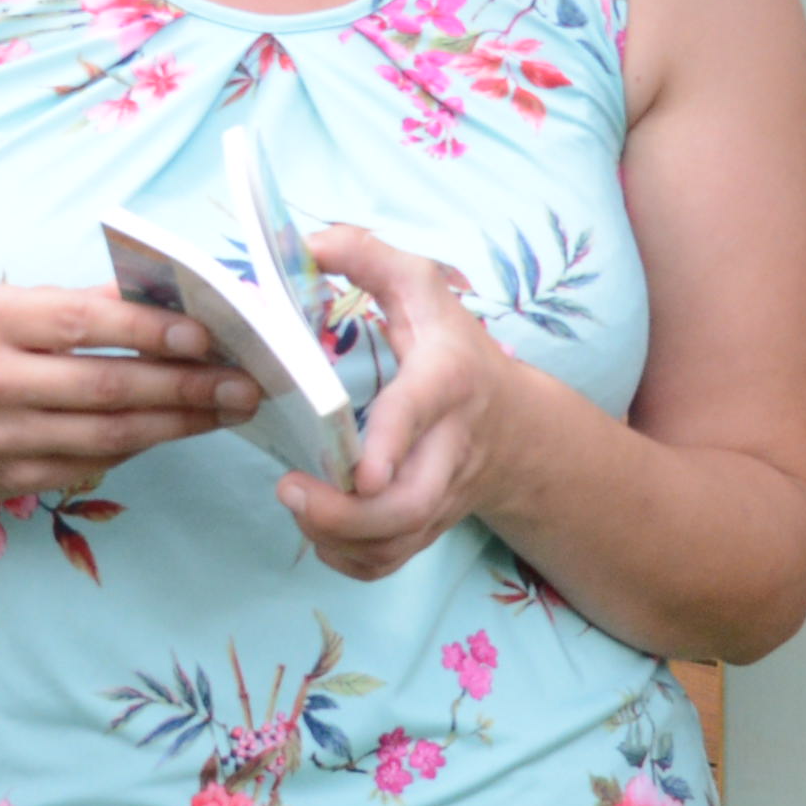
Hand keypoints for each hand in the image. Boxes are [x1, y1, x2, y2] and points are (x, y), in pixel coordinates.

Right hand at [0, 284, 253, 506]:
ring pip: (109, 435)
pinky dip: (147, 444)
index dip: (147, 330)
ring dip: (179, 422)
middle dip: (183, 385)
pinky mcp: (17, 481)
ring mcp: (3, 439)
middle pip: (103, 387)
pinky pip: (97, 463)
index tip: (206, 334)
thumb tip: (173, 298)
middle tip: (242, 381)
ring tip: (229, 408)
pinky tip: (182, 427)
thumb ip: (86, 303)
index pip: (81, 322)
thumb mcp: (13, 306)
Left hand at [280, 225, 540, 582]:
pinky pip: (385, 564)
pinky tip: (319, 529)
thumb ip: (369, 256)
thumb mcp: (422, 289)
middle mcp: (447, 449)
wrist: (514, 429)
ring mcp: (438, 498)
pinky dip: (346, 559)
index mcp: (444, 382)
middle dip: (344, 515)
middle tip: (290, 489)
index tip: (361, 469)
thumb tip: (309, 241)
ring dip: (336, 538)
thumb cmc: (454, 351)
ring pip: (393, 545)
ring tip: (297, 502)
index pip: (418, 414)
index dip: (390, 444)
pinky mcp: (425, 529)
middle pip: (408, 506)